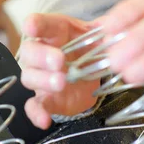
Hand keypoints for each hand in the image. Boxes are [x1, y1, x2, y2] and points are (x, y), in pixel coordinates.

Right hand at [20, 13, 99, 128]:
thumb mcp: (97, 35)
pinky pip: (33, 106)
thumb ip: (104, 29)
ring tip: (61, 82)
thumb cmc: (87, 48)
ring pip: (30, 76)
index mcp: (55, 31)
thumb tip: (114, 27)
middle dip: (42, 55)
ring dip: (43, 80)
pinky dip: (36, 113)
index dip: (34, 24)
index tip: (32, 27)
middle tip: (59, 61)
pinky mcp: (45, 98)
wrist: (91, 75)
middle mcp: (41, 53)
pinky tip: (45, 119)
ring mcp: (40, 76)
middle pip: (30, 51)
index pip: (38, 24)